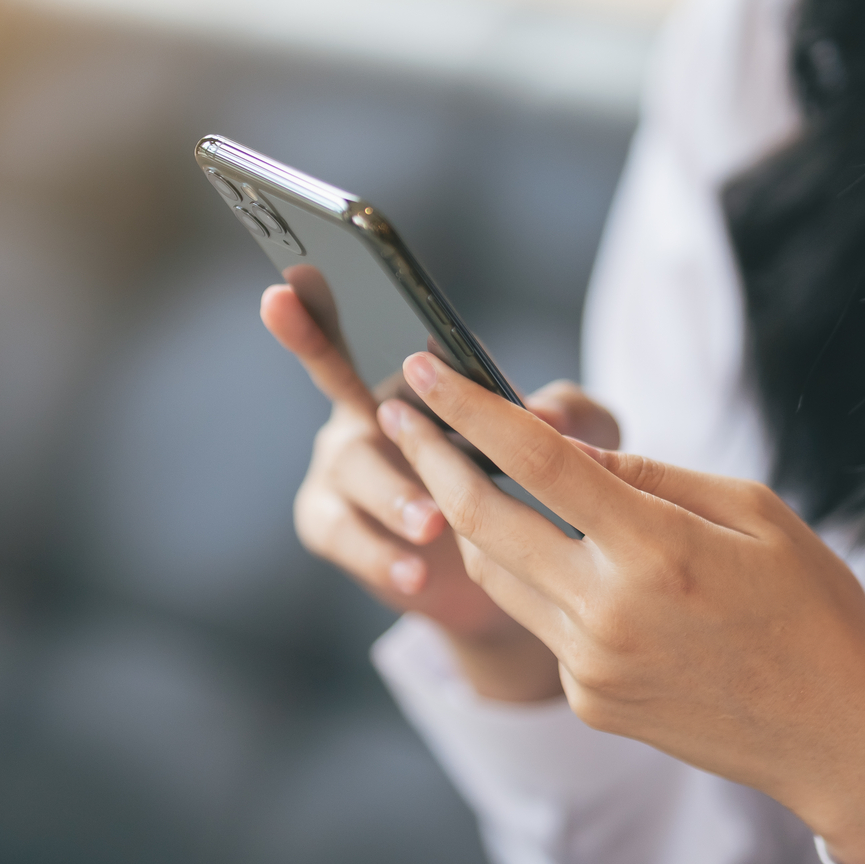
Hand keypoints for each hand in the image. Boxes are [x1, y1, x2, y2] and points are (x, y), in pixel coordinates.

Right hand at [260, 286, 617, 701]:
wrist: (519, 578)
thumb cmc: (544, 490)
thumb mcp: (579, 448)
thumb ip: (572, 418)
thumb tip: (547, 414)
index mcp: (411, 380)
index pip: (364, 328)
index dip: (323, 307)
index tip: (285, 285)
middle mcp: (366, 412)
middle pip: (335, 375)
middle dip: (311, 346)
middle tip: (331, 347)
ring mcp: (345, 472)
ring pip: (350, 467)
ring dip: (392, 492)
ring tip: (434, 522)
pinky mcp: (341, 530)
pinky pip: (342, 533)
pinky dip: (378, 553)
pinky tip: (416, 573)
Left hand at [380, 350, 864, 863]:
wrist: (838, 734)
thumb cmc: (811, 606)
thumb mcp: (753, 512)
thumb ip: (651, 476)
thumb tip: (568, 450)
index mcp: (656, 549)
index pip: (536, 461)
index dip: (470, 409)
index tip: (426, 369)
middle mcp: (609, 611)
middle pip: (481, 521)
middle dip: (429, 457)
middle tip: (399, 412)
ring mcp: (592, 666)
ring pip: (494, 575)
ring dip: (466, 518)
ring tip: (456, 469)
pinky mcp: (590, 702)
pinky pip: (540, 624)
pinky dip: (535, 578)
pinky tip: (557, 556)